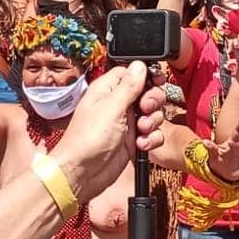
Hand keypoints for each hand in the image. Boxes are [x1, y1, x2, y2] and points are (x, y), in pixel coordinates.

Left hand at [51, 61, 164, 202]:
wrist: (82, 174)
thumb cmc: (87, 140)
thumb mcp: (111, 108)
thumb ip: (128, 86)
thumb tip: (139, 64)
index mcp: (108, 90)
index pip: (132, 73)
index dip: (146, 76)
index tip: (156, 81)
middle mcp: (118, 104)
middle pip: (147, 92)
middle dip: (153, 100)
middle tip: (145, 109)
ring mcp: (126, 123)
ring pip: (153, 114)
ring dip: (153, 122)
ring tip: (141, 130)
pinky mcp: (133, 141)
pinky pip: (152, 134)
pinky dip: (151, 139)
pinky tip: (141, 145)